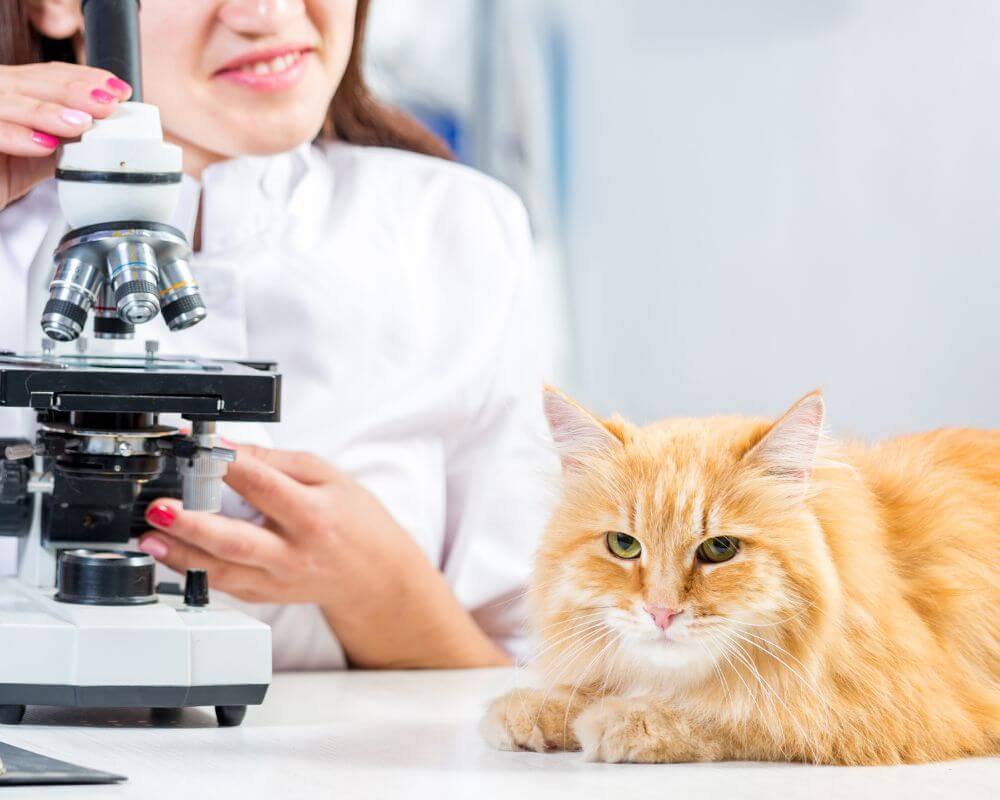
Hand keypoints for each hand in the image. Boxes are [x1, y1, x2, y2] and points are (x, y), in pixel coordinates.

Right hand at [0, 61, 130, 209]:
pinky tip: (46, 144)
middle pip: (29, 82)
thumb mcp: (45, 152)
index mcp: (11, 90)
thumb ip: (71, 137)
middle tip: (106, 102)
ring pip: (9, 101)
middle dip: (72, 90)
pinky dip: (18, 136)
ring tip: (81, 123)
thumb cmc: (4, 171)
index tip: (117, 89)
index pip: (47, 74)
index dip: (83, 78)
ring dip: (48, 111)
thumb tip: (110, 132)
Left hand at [140, 443, 509, 668]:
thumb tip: (231, 449)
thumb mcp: (328, 477)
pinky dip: (194, 569)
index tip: (200, 448)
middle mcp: (294, 553)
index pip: (265, 487)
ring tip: (149, 536)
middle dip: (193, 525)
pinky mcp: (265, 595)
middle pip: (236, 541)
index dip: (228, 466)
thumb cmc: (355, 520)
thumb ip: (277, 463)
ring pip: (222, 571)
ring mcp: (278, 580)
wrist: (375, 575)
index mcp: (314, 515)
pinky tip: (170, 554)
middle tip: (161, 509)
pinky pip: (223, 585)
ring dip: (180, 554)